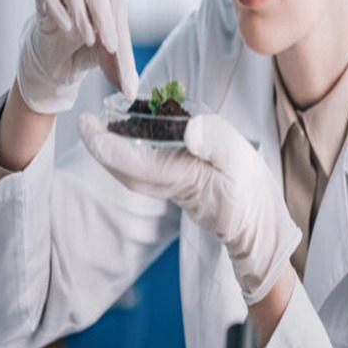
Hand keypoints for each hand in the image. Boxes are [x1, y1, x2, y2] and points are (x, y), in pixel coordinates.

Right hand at [17, 0, 137, 113]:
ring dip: (78, 8)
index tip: (112, 47)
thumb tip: (130, 95)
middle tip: (100, 40)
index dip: (112, 21)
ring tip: (85, 36)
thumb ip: (123, 73)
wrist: (61, 51)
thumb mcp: (111, 59)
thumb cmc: (92, 47)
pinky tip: (66, 28)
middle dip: (98, 7)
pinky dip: (55, 7)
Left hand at [78, 111, 301, 305]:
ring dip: (114, 151)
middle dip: (101, 148)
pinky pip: (147, 170)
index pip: (135, 163)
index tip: (87, 125)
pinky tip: (134, 138)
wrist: (261, 225)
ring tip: (102, 126)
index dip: (107, 145)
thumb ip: (216, 142)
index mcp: (182, 178)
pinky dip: (132, 154)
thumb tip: (189, 129)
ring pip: (132, 172)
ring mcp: (173, 187)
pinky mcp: (180, 184)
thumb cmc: (251, 194)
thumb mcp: (241, 161)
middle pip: (125, 171)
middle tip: (86, 123)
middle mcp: (171, 185)